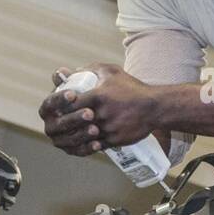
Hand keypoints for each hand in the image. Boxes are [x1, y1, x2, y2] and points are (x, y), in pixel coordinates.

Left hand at [39, 63, 159, 155]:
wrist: (154, 107)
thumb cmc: (133, 88)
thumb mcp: (112, 72)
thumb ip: (91, 69)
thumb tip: (73, 71)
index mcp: (98, 96)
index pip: (70, 104)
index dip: (62, 107)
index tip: (59, 108)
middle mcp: (101, 113)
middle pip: (74, 122)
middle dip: (66, 123)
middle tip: (61, 123)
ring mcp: (108, 128)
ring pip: (83, 136)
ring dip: (75, 135)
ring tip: (70, 133)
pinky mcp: (115, 140)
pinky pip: (95, 145)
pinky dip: (88, 144)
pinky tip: (84, 141)